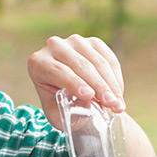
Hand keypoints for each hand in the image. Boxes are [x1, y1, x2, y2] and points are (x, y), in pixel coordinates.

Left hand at [28, 34, 155, 156]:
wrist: (72, 98)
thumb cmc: (60, 108)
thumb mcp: (58, 115)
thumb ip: (67, 110)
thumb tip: (86, 100)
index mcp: (37, 63)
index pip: (58, 72)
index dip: (74, 83)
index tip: (90, 96)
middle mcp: (53, 46)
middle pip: (80, 66)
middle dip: (99, 87)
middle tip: (112, 104)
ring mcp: (74, 41)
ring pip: (97, 62)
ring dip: (111, 85)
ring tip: (118, 104)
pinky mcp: (93, 42)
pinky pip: (108, 59)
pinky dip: (115, 77)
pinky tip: (118, 94)